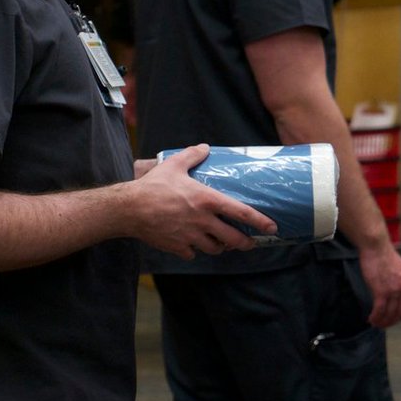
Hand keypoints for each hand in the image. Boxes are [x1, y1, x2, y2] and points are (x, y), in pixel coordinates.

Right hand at [131, 144, 276, 258]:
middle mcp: (203, 221)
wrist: (129, 209)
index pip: (241, 213)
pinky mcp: (177, 247)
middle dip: (245, 243)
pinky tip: (193, 245)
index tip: (272, 227)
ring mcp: (190, 236)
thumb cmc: (153, 186)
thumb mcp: (175, 164)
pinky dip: (195, 251)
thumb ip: (193, 155)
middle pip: (233, 239)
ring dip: (221, 247)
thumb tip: (205, 146)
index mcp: (207, 200)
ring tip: (222, 243)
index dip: (260, 222)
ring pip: (214, 249)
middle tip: (250, 243)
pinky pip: (192, 253)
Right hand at [359, 244, 400, 327]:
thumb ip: (399, 280)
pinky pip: (379, 310)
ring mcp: (394, 290)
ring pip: (389, 313)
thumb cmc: (383, 254)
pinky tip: (371, 319)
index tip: (394, 318)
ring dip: (382, 321)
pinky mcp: (381, 291)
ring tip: (375, 323)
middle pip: (400, 312)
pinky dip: (375, 317)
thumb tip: (394, 290)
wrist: (376, 246)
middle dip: (392, 321)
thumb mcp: (399, 268)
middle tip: (384, 324)